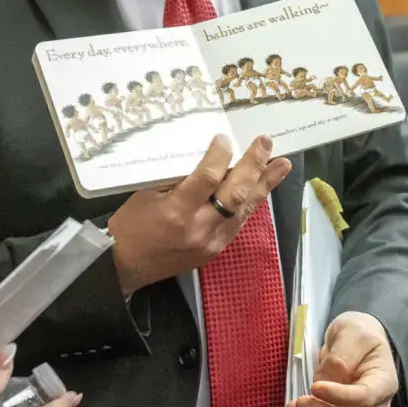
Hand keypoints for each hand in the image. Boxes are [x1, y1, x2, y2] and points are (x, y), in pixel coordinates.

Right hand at [107, 134, 291, 295]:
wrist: (125, 267)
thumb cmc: (130, 225)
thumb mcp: (146, 193)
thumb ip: (177, 177)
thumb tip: (206, 156)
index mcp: (177, 211)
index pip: (208, 178)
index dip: (220, 155)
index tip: (223, 138)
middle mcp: (199, 228)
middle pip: (235, 193)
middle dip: (253, 165)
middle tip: (265, 143)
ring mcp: (211, 242)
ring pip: (245, 209)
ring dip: (265, 184)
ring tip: (282, 164)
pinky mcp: (216, 250)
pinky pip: (239, 222)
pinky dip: (251, 202)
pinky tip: (262, 187)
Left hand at [286, 312, 397, 406]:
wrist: (357, 340)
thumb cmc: (358, 333)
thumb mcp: (351, 333)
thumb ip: (341, 357)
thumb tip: (326, 381)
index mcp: (383, 381)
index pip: (364, 397)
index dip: (339, 397)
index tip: (315, 387)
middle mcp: (377, 405)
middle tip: (298, 402)